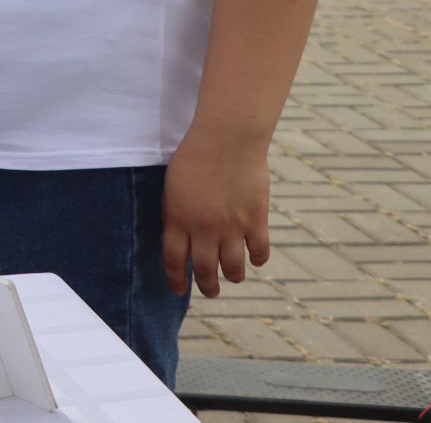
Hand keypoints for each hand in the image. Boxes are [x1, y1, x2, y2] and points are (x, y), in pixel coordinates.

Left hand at [161, 131, 269, 297]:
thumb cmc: (194, 157)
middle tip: (211, 291)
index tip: (178, 290)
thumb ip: (173, 214)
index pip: (174, 260)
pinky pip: (260, 251)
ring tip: (232, 278)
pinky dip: (258, 259)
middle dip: (207, 286)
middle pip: (205, 270)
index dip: (176, 279)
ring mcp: (232, 227)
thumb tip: (175, 237)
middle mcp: (204, 229)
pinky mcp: (256, 220)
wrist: (227, 139)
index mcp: (178, 219)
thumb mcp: (171, 186)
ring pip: (234, 267)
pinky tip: (254, 259)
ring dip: (233, 276)